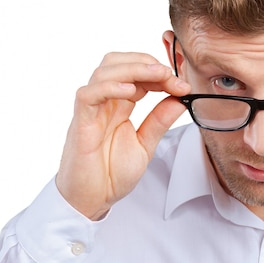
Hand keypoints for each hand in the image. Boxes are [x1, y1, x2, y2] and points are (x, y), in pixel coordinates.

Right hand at [56, 52, 190, 219]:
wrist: (91, 200)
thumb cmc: (110, 174)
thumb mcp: (145, 145)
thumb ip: (159, 121)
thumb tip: (180, 99)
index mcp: (119, 105)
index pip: (136, 73)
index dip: (159, 73)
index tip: (181, 84)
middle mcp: (104, 102)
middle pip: (117, 62)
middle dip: (146, 62)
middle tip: (169, 75)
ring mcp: (91, 110)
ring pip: (104, 72)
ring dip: (133, 68)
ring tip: (156, 75)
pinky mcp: (81, 123)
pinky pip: (88, 95)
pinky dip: (108, 87)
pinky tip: (130, 90)